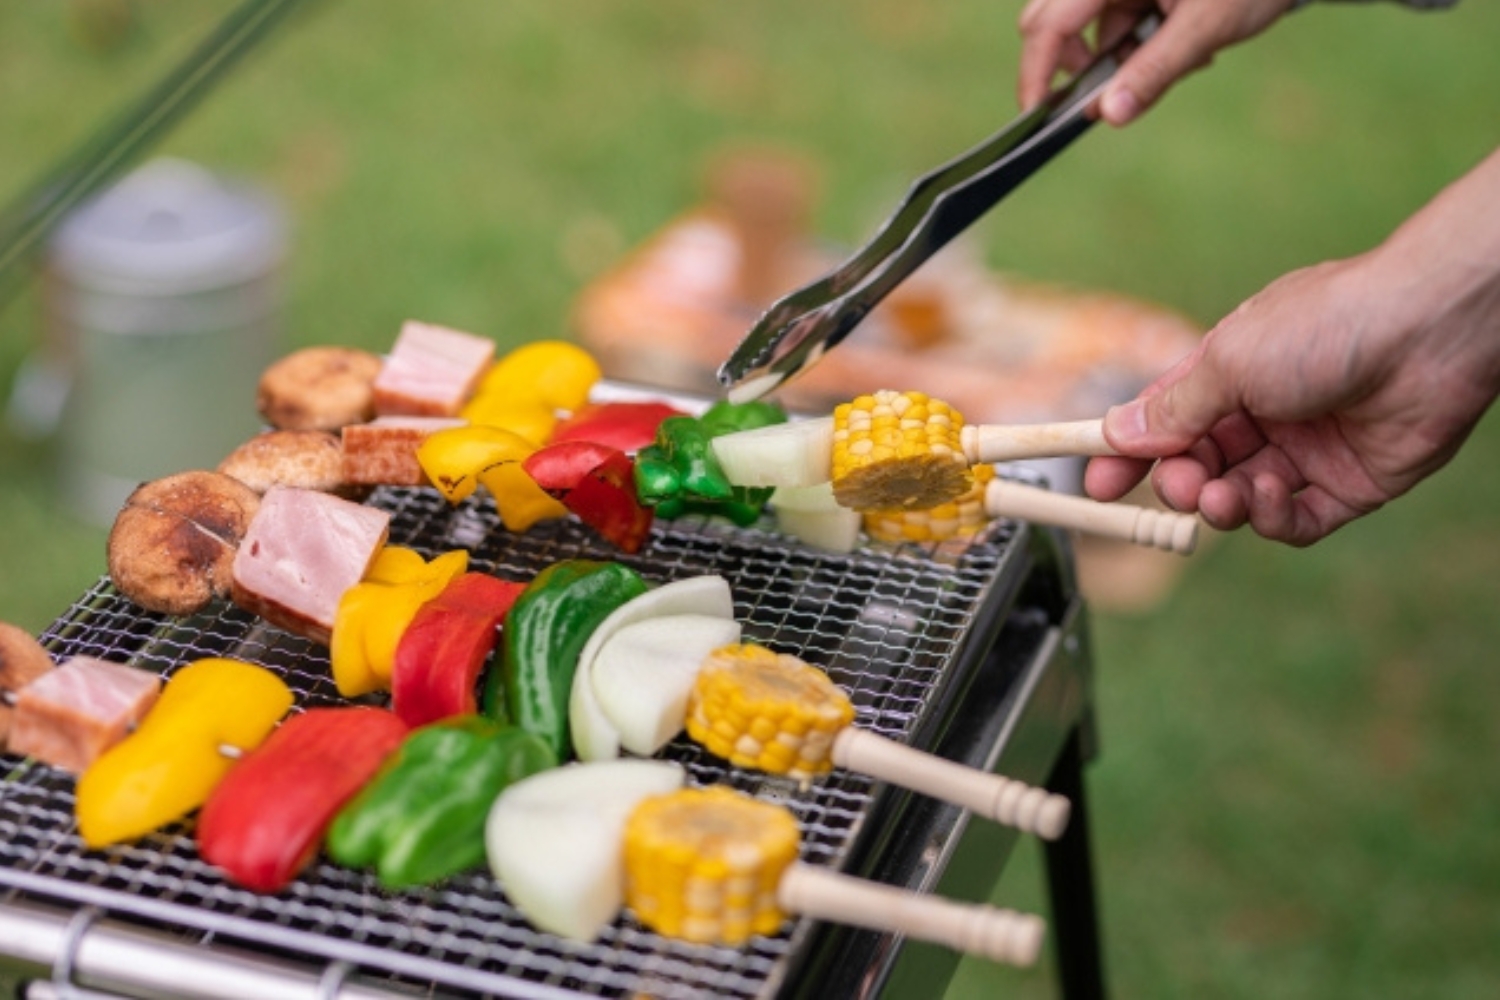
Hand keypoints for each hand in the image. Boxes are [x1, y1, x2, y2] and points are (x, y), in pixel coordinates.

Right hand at [1017, 0, 1297, 123]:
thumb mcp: (1205, 27)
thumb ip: (1153, 71)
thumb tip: (1108, 116)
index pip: (1048, 24)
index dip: (1035, 71)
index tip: (1037, 114)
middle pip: (1053, 22)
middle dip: (1080, 65)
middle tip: (1113, 93)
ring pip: (1089, 28)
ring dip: (1122, 57)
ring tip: (1183, 59)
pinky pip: (1116, 23)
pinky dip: (1141, 44)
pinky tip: (1185, 44)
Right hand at [1085, 148, 1499, 544]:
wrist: (1427, 331)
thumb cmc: (1325, 326)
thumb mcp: (1228, 361)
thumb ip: (1174, 408)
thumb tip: (1118, 433)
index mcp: (1232, 373)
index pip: (1166, 420)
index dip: (1129, 453)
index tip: (1097, 483)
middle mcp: (1267, 412)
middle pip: (1201, 464)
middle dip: (1180, 481)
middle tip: (1179, 486)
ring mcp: (1308, 450)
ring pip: (1242, 497)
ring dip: (1222, 503)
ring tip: (1222, 496)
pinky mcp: (1350, 485)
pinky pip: (1296, 520)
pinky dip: (1273, 518)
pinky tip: (1270, 498)